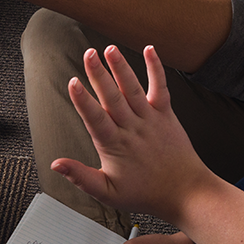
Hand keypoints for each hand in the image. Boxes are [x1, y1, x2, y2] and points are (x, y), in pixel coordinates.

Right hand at [50, 45, 215, 223]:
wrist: (186, 192)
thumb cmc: (147, 193)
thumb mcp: (108, 193)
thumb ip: (80, 177)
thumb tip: (56, 165)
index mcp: (115, 145)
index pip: (95, 119)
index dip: (83, 100)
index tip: (72, 82)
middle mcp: (132, 128)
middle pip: (112, 97)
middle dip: (98, 74)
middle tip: (88, 54)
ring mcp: (150, 119)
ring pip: (133, 89)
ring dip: (121, 67)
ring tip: (109, 49)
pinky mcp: (166, 114)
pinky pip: (160, 87)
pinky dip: (156, 68)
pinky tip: (149, 50)